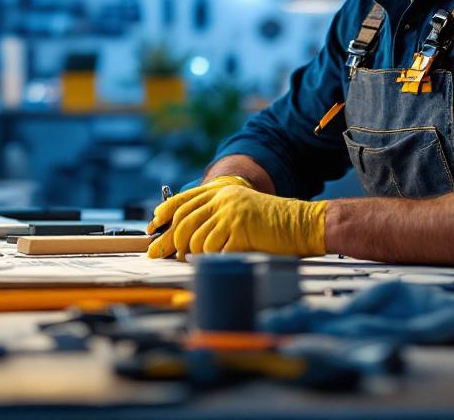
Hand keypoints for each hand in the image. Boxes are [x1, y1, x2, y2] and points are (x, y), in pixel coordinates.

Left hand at [147, 184, 327, 259]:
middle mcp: (223, 199)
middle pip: (183, 221)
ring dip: (189, 252)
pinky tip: (210, 261)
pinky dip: (207, 257)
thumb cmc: (271, 223)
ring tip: (190, 260)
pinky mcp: (239, 230)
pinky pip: (211, 248)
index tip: (153, 226)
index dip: (164, 213)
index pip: (183, 200)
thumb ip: (216, 214)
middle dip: (167, 240)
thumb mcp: (240, 209)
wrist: (300, 223)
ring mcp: (231, 213)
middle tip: (162, 254)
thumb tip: (182, 235)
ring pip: (194, 237)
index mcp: (222, 191)